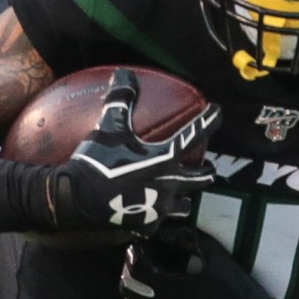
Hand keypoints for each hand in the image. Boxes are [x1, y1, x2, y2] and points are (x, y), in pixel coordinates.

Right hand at [48, 70, 219, 233]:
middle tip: (208, 166)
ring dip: (184, 197)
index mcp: (165, 158)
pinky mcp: (148, 225)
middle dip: (207, 171)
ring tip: (180, 193)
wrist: (79, 199)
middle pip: (201, 178)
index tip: (219, 112)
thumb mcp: (109, 127)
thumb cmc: (97, 160)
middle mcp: (170, 184)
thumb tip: (124, 73)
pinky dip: (157, 215)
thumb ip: (120, 100)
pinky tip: (151, 212)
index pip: (194, 135)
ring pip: (184, 205)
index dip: (209, 121)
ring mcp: (161, 208)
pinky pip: (159, 221)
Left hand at [120, 230, 281, 298]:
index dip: (134, 253)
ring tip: (143, 278)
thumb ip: (191, 240)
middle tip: (141, 258)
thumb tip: (167, 230)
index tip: (141, 244)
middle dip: (130, 269)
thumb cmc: (237, 295)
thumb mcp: (218, 259)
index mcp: (170, 287)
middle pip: (127, 287)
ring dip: (132, 291)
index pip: (136, 268)